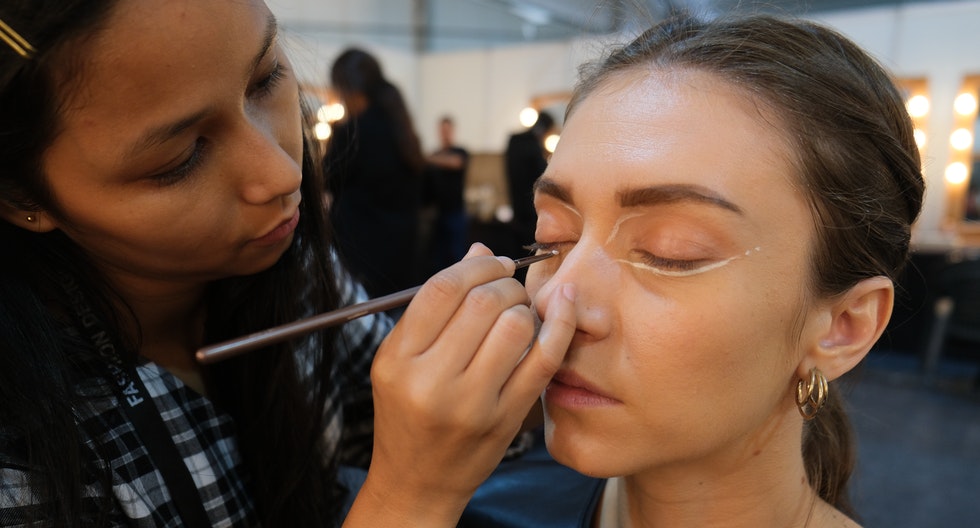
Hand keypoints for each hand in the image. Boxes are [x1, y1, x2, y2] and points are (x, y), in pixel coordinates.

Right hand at [345, 243, 575, 526]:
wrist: (418, 480)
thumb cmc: (408, 411)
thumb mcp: (400, 360)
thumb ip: (435, 307)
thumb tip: (481, 250)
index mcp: (397, 360)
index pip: (443, 289)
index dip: (476, 265)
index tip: (492, 262)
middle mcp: (431, 381)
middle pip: (483, 303)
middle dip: (504, 284)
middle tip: (508, 290)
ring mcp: (472, 404)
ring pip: (516, 326)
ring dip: (526, 306)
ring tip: (520, 312)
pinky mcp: (506, 419)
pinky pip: (544, 359)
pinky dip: (561, 324)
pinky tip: (564, 306)